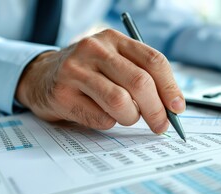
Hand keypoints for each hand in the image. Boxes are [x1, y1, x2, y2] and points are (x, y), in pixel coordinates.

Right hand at [16, 29, 184, 132]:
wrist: (42, 76)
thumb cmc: (89, 73)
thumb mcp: (116, 64)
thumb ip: (143, 79)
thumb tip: (172, 107)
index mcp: (115, 39)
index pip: (153, 61)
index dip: (170, 87)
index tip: (177, 108)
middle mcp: (95, 49)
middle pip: (139, 82)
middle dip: (156, 110)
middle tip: (161, 125)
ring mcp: (76, 70)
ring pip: (120, 102)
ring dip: (131, 118)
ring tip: (126, 117)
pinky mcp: (62, 93)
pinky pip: (100, 119)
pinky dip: (109, 123)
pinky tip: (101, 115)